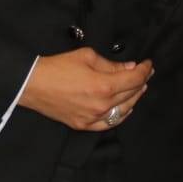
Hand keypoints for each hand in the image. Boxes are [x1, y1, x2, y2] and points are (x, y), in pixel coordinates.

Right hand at [18, 47, 152, 130]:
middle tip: (146, 73)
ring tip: (139, 88)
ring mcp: (93, 118)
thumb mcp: (87, 56)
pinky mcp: (84, 125)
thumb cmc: (58, 66)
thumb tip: (129, 67)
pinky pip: (109, 123)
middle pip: (131, 94)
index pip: (134, 78)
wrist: (33, 84)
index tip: (149, 64)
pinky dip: (120, 115)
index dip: (145, 70)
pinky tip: (126, 109)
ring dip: (134, 98)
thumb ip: (111, 64)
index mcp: (104, 85)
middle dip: (141, 82)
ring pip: (124, 110)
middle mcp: (102, 105)